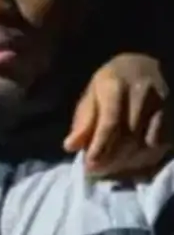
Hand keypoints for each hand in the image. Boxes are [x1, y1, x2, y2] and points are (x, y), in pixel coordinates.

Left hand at [65, 53, 169, 177]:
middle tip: (97, 171)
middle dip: (111, 158)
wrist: (152, 63)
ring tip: (112, 169)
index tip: (89, 164)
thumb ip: (83, 120)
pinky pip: (163, 143)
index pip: (110, 121)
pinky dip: (147, 158)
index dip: (99, 146)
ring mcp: (164, 102)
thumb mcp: (93, 93)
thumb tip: (70, 146)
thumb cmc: (115, 82)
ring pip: (146, 143)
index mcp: (116, 84)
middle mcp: (143, 92)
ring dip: (128, 162)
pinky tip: (134, 162)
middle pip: (128, 135)